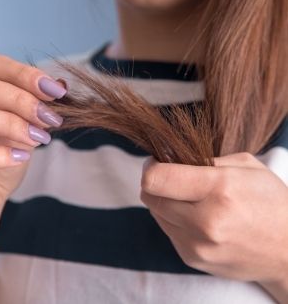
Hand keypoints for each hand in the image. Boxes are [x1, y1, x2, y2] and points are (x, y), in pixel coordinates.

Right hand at [0, 53, 65, 239]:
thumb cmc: (4, 158)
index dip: (24, 74)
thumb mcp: (26, 129)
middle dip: (21, 100)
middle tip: (51, 118)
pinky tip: (19, 159)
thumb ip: (37, 108)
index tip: (57, 91)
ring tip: (39, 139)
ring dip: (11, 124)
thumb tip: (59, 86)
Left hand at [140, 153, 287, 287]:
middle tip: (170, 177)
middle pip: (149, 196)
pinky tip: (193, 215)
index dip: (150, 166)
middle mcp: (205, 221)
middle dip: (155, 182)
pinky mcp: (192, 259)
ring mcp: (197, 245)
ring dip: (163, 200)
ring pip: (155, 213)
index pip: (157, 179)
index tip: (157, 161)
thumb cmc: (269, 201)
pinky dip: (172, 219)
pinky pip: (166, 230)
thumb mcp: (245, 165)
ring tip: (186, 197)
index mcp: (219, 190)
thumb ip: (205, 160)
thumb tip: (171, 159)